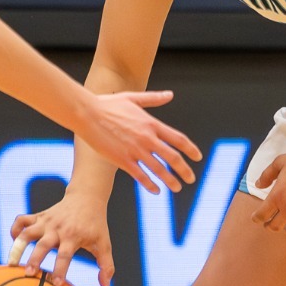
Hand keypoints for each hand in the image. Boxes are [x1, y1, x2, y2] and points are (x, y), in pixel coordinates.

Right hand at [10, 190, 114, 285]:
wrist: (87, 198)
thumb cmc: (96, 224)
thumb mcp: (104, 243)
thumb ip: (106, 265)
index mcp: (73, 236)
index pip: (65, 255)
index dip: (60, 270)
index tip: (56, 284)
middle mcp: (57, 229)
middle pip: (42, 245)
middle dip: (35, 259)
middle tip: (29, 274)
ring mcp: (46, 222)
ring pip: (26, 232)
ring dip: (17, 247)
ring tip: (11, 264)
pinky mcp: (39, 216)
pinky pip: (21, 220)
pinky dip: (14, 230)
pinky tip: (14, 242)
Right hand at [76, 89, 201, 194]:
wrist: (87, 114)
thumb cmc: (108, 104)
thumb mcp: (133, 98)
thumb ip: (153, 99)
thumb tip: (170, 95)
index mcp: (151, 124)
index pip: (178, 139)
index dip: (191, 149)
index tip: (197, 157)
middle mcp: (147, 138)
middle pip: (173, 158)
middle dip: (184, 170)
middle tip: (191, 179)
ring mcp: (135, 150)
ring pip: (159, 170)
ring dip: (170, 181)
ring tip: (177, 188)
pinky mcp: (123, 160)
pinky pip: (140, 176)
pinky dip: (150, 184)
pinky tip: (156, 190)